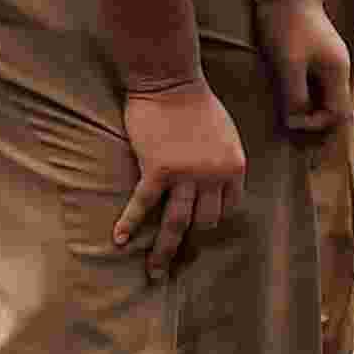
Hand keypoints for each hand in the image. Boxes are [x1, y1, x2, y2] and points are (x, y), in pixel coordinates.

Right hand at [110, 78, 246, 277]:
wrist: (170, 80)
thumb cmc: (196, 102)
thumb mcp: (224, 133)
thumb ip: (222, 161)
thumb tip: (214, 185)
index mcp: (234, 167)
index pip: (229, 207)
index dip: (213, 218)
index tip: (199, 227)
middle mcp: (214, 176)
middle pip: (204, 220)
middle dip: (189, 237)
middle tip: (174, 255)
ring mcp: (186, 175)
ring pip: (176, 224)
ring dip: (164, 251)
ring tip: (154, 273)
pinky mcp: (158, 170)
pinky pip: (144, 204)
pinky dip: (130, 223)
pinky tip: (120, 241)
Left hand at [265, 0, 352, 138]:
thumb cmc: (288, 24)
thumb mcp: (288, 64)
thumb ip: (295, 95)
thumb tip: (296, 121)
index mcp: (338, 72)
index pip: (338, 113)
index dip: (316, 124)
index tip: (291, 120)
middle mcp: (340, 68)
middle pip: (334, 105)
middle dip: (312, 116)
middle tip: (288, 118)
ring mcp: (331, 59)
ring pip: (324, 94)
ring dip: (307, 104)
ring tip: (286, 105)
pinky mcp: (320, 53)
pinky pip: (316, 82)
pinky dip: (304, 90)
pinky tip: (287, 88)